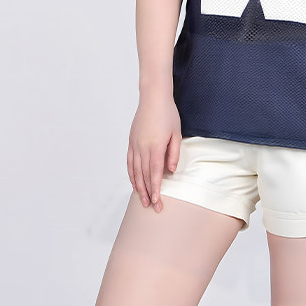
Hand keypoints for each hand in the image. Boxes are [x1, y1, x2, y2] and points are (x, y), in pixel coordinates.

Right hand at [127, 94, 181, 212]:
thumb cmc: (168, 114)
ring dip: (139, 187)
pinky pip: (129, 162)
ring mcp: (135, 145)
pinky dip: (131, 175)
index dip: (156, 189)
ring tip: (142, 200)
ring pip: (135, 171)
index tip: (157, 202)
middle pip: (144, 175)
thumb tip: (171, 171)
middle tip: (151, 207)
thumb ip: (174, 153)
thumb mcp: (176, 133)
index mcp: (156, 146)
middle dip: (148, 193)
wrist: (153, 98)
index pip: (155, 173)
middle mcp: (143, 148)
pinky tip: (134, 183)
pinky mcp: (131, 142)